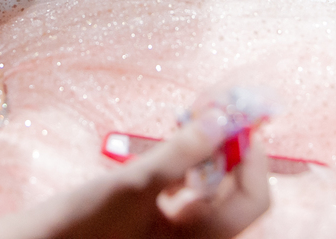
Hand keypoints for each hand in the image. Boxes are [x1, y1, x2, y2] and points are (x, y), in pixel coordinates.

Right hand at [46, 119, 270, 238]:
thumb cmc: (82, 226)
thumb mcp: (134, 184)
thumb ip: (181, 152)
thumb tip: (221, 119)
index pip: (252, 201)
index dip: (253, 158)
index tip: (245, 120)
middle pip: (231, 191)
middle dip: (228, 147)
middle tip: (221, 108)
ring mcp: (172, 232)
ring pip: (206, 187)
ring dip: (206, 151)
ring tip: (195, 118)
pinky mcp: (152, 223)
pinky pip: (182, 189)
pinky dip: (183, 162)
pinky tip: (172, 138)